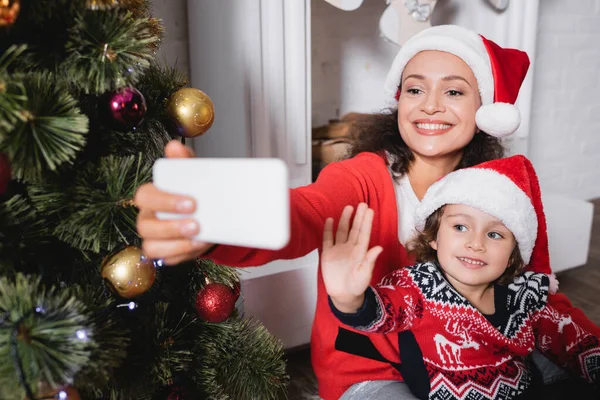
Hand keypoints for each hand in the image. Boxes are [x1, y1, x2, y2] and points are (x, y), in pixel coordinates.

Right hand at [135, 140, 213, 264]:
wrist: (209, 215)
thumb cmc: (194, 193)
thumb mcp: (192, 175)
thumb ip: (184, 162)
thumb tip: (174, 146)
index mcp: (152, 196)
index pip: (144, 196)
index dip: (165, 200)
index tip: (192, 202)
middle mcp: (148, 218)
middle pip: (144, 225)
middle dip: (170, 226)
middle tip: (196, 223)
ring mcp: (154, 238)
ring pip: (151, 246)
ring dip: (175, 244)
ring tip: (198, 236)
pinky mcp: (165, 253)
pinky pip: (165, 259)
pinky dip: (181, 254)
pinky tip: (196, 246)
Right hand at [321, 203, 382, 312]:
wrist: (343, 295)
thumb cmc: (356, 286)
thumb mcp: (364, 274)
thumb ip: (369, 261)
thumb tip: (379, 248)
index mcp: (360, 252)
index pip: (364, 234)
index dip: (366, 222)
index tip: (369, 211)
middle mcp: (350, 248)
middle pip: (354, 229)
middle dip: (358, 217)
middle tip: (362, 204)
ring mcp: (339, 250)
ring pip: (342, 231)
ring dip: (344, 220)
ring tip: (348, 208)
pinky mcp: (328, 254)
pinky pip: (327, 239)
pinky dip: (328, 230)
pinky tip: (330, 220)